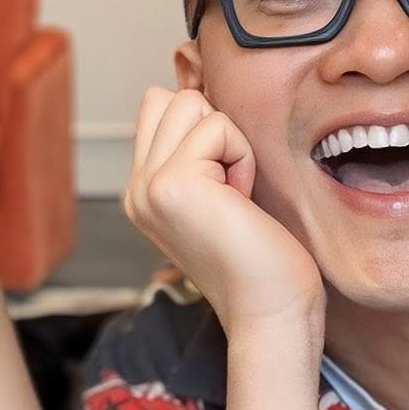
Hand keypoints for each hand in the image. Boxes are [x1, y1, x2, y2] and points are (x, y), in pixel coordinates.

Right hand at [124, 88, 323, 333]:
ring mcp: (149, 186)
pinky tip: (241, 200)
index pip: (157, 108)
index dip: (203, 129)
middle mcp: (137, 189)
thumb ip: (197, 156)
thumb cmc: (262, 259)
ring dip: (227, 141)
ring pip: (188, 103)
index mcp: (143, 192)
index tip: (224, 184)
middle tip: (230, 188)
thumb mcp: (217, 197)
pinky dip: (241, 156)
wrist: (271, 311)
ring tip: (235, 193)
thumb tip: (205, 102)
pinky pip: (217, 127)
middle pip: (167, 98)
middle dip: (212, 129)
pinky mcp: (173, 183)